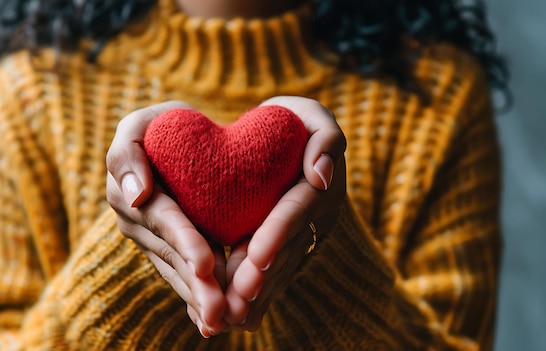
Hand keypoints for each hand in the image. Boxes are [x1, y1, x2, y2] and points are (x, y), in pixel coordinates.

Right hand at [106, 101, 227, 336]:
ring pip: (176, 271)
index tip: (207, 265)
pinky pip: (179, 274)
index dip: (183, 242)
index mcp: (128, 190)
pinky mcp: (166, 250)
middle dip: (195, 284)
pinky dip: (195, 298)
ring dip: (197, 298)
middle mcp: (136, 221)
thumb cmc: (164, 124)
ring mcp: (150, 239)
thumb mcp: (142, 123)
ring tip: (220, 323)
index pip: (161, 219)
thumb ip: (126, 152)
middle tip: (219, 313)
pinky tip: (209, 321)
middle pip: (170, 254)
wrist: (180, 138)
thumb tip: (135, 195)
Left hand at [222, 96, 346, 331]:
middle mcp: (316, 218)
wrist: (283, 137)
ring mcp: (305, 237)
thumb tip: (321, 177)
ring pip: (282, 269)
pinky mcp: (290, 249)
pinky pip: (277, 275)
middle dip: (263, 277)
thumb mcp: (310, 114)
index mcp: (319, 186)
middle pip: (289, 249)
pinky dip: (260, 297)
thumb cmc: (292, 119)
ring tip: (233, 319)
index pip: (298, 210)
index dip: (279, 232)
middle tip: (236, 301)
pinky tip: (241, 319)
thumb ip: (326, 138)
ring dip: (259, 296)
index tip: (258, 256)